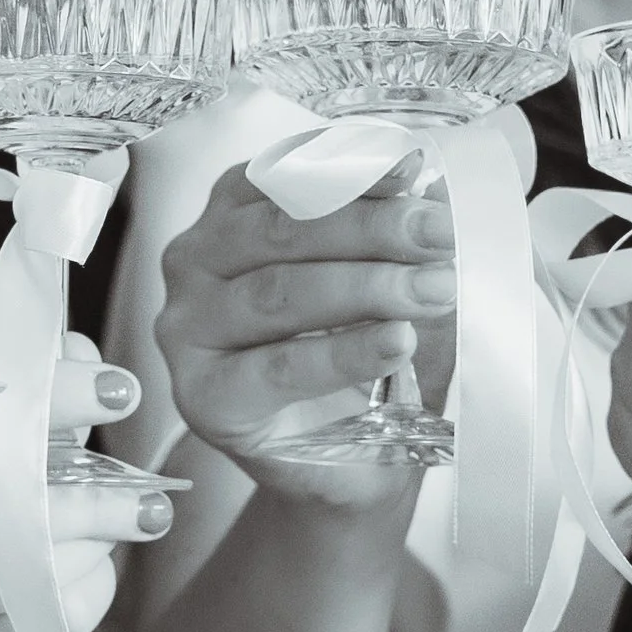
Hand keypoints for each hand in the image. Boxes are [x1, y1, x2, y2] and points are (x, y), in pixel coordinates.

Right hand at [0, 338, 164, 631]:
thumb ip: (27, 392)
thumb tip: (77, 349)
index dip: (45, 397)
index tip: (117, 389)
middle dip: (83, 497)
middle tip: (149, 490)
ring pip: (18, 575)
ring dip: (93, 545)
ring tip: (140, 518)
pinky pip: (41, 625)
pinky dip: (83, 592)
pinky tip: (100, 568)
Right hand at [153, 158, 454, 510]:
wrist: (352, 465)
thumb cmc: (365, 356)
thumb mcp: (389, 280)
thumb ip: (396, 233)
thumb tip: (430, 185)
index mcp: (232, 211)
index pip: (286, 173)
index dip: (350, 166)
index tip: (413, 168)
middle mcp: (196, 260)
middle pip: (282, 229)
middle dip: (371, 226)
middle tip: (442, 234)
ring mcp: (188, 329)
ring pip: (278, 292)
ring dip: (367, 287)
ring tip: (437, 290)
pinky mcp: (202, 396)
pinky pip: (277, 367)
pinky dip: (343, 353)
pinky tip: (396, 342)